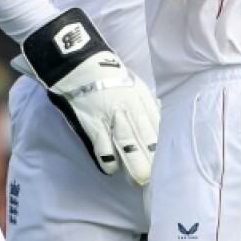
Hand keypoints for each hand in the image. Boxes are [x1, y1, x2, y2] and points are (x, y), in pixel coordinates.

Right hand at [22, 8, 158, 185]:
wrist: (76, 61)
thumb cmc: (104, 72)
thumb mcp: (132, 82)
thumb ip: (144, 102)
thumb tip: (158, 118)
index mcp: (141, 96)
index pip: (157, 127)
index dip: (159, 147)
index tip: (164, 163)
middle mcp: (130, 107)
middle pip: (146, 139)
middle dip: (150, 161)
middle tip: (152, 179)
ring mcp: (111, 115)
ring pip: (128, 145)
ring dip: (134, 164)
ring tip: (137, 180)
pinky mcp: (93, 121)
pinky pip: (103, 146)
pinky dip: (108, 160)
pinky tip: (111, 169)